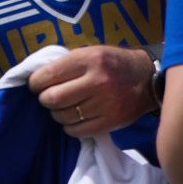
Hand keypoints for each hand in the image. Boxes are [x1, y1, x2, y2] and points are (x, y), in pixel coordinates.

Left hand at [29, 44, 156, 136]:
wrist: (147, 79)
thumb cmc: (111, 63)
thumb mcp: (89, 53)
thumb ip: (65, 64)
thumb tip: (36, 78)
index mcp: (89, 60)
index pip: (49, 75)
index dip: (35, 83)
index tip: (35, 85)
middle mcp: (98, 82)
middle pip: (53, 98)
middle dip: (44, 99)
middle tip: (47, 97)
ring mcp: (106, 104)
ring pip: (64, 116)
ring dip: (56, 113)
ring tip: (61, 107)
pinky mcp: (112, 122)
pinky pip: (78, 130)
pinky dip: (69, 126)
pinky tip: (72, 119)